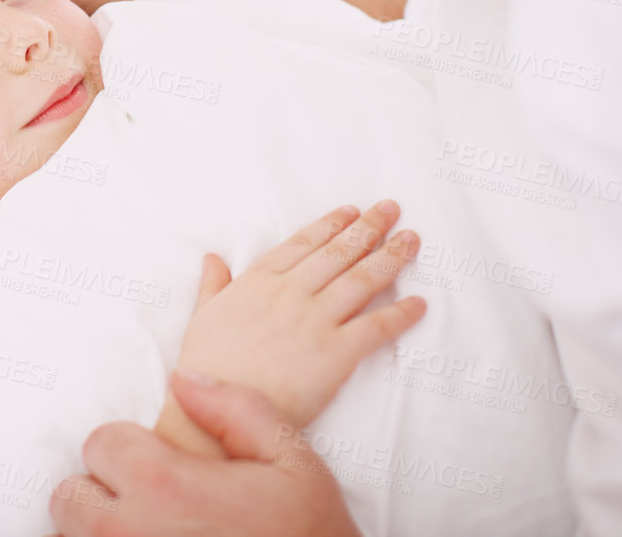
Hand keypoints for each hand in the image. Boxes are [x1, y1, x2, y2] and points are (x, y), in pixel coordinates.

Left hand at [50, 370, 357, 536]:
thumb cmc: (310, 533)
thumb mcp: (291, 459)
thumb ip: (234, 409)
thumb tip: (183, 379)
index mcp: (166, 486)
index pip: (100, 444)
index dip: (128, 446)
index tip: (158, 462)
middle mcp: (132, 533)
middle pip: (69, 497)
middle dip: (100, 491)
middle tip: (145, 498)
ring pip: (75, 536)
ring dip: (100, 528)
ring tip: (146, 526)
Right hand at [157, 202, 424, 447]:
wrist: (215, 410)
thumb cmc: (206, 368)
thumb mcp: (203, 316)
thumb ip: (212, 285)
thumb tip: (212, 258)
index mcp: (258, 281)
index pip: (304, 243)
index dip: (332, 224)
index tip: (352, 210)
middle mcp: (290, 293)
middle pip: (339, 253)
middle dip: (369, 228)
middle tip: (392, 210)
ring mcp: (314, 322)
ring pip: (361, 281)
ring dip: (390, 257)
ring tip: (412, 241)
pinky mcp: (334, 354)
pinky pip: (375, 328)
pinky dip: (400, 314)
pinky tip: (418, 303)